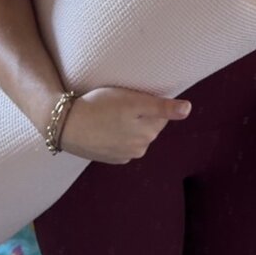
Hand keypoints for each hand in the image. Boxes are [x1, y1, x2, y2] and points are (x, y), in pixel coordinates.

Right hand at [57, 86, 191, 163]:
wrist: (67, 125)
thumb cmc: (101, 106)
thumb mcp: (134, 100)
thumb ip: (163, 107)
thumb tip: (188, 109)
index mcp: (149, 132)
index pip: (161, 114)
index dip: (149, 102)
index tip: (135, 95)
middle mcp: (140, 148)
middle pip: (150, 125)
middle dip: (141, 114)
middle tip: (121, 103)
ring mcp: (125, 155)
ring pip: (136, 135)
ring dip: (129, 125)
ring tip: (111, 115)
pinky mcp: (111, 159)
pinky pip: (123, 144)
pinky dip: (118, 136)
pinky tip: (106, 127)